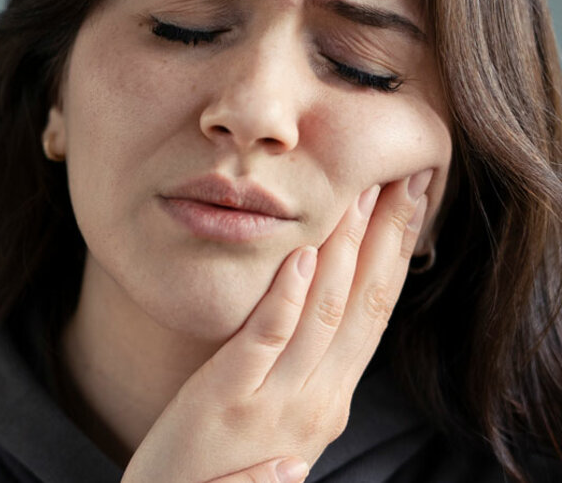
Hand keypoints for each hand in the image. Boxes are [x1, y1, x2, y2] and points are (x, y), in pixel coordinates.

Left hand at [122, 170, 431, 482]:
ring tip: (362, 196)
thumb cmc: (220, 460)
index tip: (411, 199)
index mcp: (330, 400)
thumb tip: (319, 303)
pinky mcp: (230, 401)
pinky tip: (303, 254)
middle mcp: (318, 402)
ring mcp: (277, 405)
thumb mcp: (276, 411)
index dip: (396, 254)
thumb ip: (299, 365)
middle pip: (365, 306)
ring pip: (324, 315)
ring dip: (347, 252)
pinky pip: (265, 340)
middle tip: (408, 176)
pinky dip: (288, 295)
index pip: (375, 314)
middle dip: (388, 239)